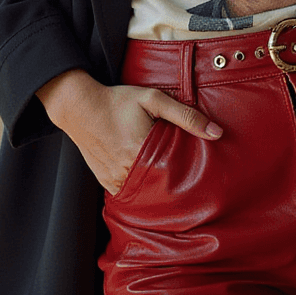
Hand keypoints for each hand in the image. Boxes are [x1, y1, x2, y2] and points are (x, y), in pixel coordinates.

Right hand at [36, 68, 220, 194]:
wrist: (78, 106)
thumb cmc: (117, 101)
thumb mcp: (153, 100)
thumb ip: (185, 115)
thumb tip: (217, 133)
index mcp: (142, 151)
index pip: (176, 174)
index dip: (190, 177)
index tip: (202, 180)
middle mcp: (128, 170)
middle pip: (162, 187)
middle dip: (176, 186)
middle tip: (193, 188)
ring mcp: (115, 179)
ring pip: (145, 194)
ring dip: (158, 190)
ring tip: (172, 185)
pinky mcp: (106, 182)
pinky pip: (128, 194)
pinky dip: (140, 190)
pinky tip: (150, 183)